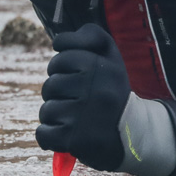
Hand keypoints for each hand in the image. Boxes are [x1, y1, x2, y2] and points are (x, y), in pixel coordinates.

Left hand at [35, 23, 131, 170]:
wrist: (133, 135)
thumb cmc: (113, 91)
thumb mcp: (111, 56)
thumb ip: (90, 36)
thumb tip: (57, 41)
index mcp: (100, 66)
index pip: (60, 58)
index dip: (63, 68)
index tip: (77, 77)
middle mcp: (93, 90)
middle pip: (50, 85)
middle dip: (59, 93)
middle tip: (79, 101)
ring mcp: (82, 116)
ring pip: (46, 110)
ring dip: (56, 116)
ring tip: (77, 119)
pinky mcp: (73, 140)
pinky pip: (43, 134)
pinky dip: (50, 137)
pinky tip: (68, 135)